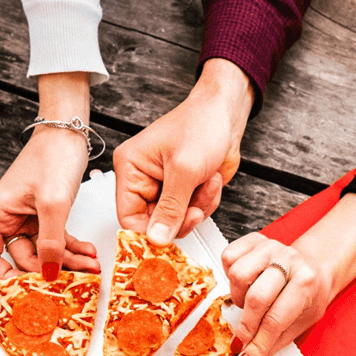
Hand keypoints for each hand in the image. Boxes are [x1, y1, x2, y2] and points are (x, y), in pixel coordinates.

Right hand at [0, 128, 98, 281]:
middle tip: (75, 278)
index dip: (3, 275)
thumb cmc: (52, 158)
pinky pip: (58, 240)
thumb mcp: (52, 204)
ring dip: (68, 260)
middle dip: (49, 268)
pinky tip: (89, 252)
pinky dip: (74, 248)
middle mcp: (11, 218)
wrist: (68, 134)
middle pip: (24, 257)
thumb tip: (48, 272)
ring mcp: (30, 217)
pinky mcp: (49, 214)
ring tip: (91, 265)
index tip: (26, 287)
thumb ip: (50, 240)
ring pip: (46, 251)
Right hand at [114, 58, 253, 243]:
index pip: (128, 217)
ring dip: (198, 206)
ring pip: (178, 221)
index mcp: (131, 168)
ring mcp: (165, 187)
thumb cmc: (201, 126)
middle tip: (195, 207)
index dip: (148, 233)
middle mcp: (144, 179)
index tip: (167, 240)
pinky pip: (193, 213)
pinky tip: (211, 181)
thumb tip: (157, 238)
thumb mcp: (184, 170)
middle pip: (155, 223)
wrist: (226, 115)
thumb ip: (170, 208)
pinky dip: (206, 202)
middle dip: (181, 217)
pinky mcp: (184, 191)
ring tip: (206, 181)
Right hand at [220, 192, 355, 355]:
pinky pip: (229, 257)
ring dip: (239, 298)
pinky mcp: (254, 239)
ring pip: (238, 275)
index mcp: (306, 281)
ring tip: (250, 305)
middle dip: (246, 327)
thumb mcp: (302, 322)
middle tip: (242, 341)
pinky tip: (245, 285)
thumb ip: (275, 342)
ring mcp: (270, 246)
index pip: (276, 319)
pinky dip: (230, 275)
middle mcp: (289, 259)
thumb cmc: (309, 295)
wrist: (315, 268)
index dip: (258, 343)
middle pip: (256, 298)